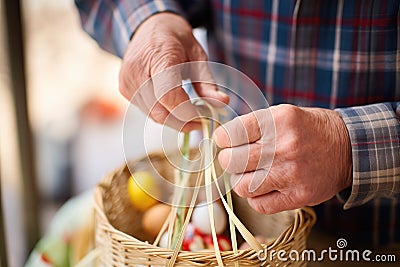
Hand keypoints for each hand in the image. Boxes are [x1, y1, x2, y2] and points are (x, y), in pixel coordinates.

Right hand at [119, 13, 228, 130]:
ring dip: (173, 119)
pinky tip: (174, 105)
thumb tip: (222, 103)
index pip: (169, 95)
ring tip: (190, 112)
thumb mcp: (197, 55)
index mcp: (158, 56)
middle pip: (160, 111)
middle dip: (183, 122)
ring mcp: (127, 81)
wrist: (149, 27)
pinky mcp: (124, 89)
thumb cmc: (175, 39)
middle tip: (201, 121)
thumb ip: (207, 83)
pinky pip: (146, 110)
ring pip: (153, 114)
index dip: (187, 113)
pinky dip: (163, 112)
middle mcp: (137, 70)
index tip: (204, 118)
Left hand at [213, 104, 352, 213]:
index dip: (223, 139)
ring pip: (241, 186)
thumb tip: (221, 140)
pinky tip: (264, 188)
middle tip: (237, 158)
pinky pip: (259, 205)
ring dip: (241, 181)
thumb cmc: (308, 129)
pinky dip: (255, 198)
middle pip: (231, 161)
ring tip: (252, 174)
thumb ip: (252, 126)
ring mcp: (290, 174)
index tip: (227, 141)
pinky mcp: (298, 196)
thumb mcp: (282, 114)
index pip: (231, 134)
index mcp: (276, 121)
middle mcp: (283, 147)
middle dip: (229, 160)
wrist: (348, 147)